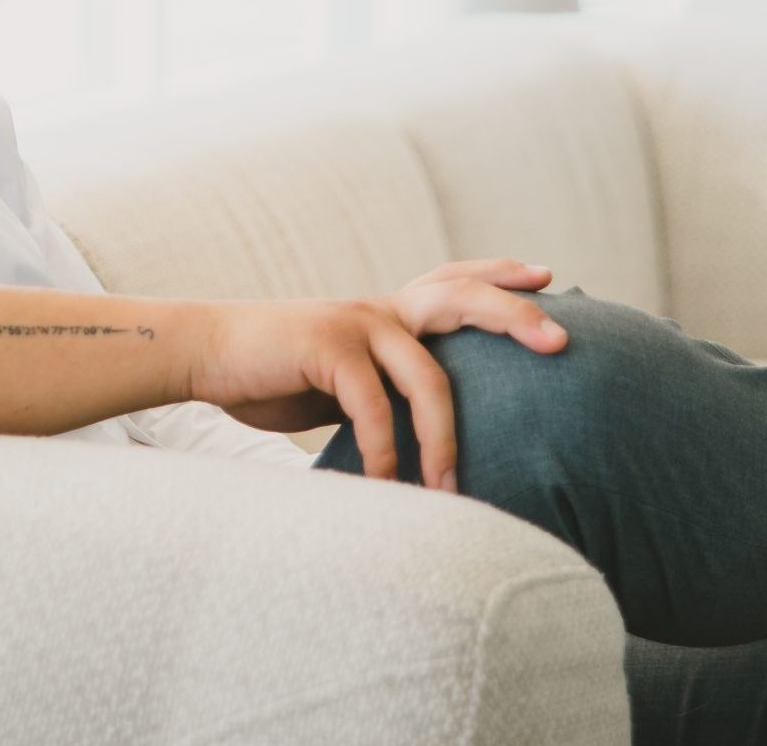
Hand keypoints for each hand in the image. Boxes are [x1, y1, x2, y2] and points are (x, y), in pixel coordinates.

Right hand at [191, 259, 565, 491]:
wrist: (206, 353)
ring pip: (428, 376)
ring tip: (451, 489)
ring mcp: (355, 322)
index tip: (547, 277)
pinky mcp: (328, 345)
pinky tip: (386, 487)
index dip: (500, 277)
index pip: (453, 283)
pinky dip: (383, 454)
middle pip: (461, 300)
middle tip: (561, 341)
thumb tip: (424, 434)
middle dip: (514, 317)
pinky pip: (374, 408)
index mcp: (385, 312)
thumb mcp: (339, 380)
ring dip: (444, 440)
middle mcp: (379, 309)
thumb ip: (382, 389)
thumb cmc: (272, 374)